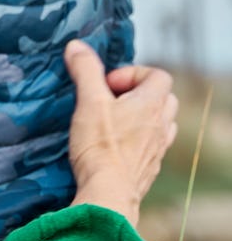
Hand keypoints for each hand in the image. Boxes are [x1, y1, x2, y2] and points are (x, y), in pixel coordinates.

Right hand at [64, 41, 177, 225]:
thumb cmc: (100, 146)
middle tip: (111, 100)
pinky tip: (115, 145)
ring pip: (161, 123)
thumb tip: (77, 46)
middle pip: (164, 98)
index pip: (159, 76)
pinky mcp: (149, 168)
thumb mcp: (88, 101)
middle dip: (139, 94)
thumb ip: (85, 70)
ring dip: (142, 117)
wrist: (108, 193)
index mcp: (151, 104)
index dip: (133, 73)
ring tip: (114, 121)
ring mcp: (158, 149)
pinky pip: (152, 146)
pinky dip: (138, 140)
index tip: (107, 84)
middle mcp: (161, 125)